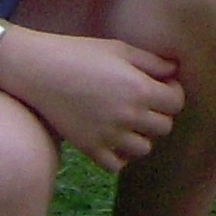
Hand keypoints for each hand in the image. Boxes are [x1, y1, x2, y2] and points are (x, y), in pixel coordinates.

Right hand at [0, 26, 183, 172]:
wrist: (39, 71)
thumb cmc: (81, 54)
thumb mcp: (121, 50)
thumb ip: (152, 63)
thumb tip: (174, 72)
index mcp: (139, 89)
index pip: (176, 103)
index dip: (173, 93)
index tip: (162, 85)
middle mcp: (128, 116)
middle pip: (164, 127)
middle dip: (160, 114)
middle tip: (145, 102)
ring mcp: (108, 135)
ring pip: (144, 149)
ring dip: (142, 136)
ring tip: (129, 121)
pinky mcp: (88, 148)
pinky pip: (116, 165)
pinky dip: (120, 156)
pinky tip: (114, 138)